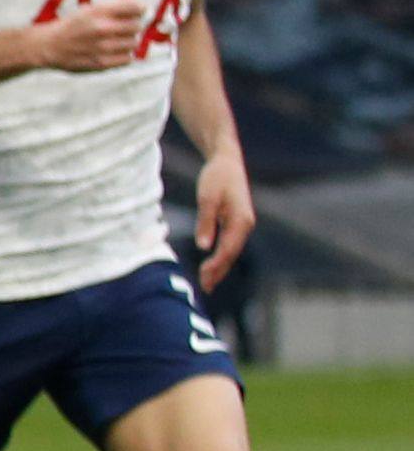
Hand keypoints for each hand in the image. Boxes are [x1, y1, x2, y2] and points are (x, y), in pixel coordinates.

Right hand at [38, 0, 148, 72]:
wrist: (48, 46)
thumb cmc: (71, 26)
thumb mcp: (89, 9)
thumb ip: (114, 8)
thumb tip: (141, 8)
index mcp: (99, 11)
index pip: (135, 7)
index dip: (139, 9)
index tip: (137, 12)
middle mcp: (102, 28)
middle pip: (137, 26)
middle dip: (132, 26)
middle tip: (123, 28)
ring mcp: (102, 47)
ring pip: (133, 43)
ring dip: (128, 41)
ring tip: (116, 41)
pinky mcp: (101, 63)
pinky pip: (127, 59)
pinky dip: (124, 55)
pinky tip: (114, 52)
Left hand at [194, 144, 254, 289]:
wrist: (226, 161)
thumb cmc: (216, 177)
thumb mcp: (207, 198)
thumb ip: (206, 222)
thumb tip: (203, 246)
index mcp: (241, 220)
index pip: (228, 249)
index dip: (217, 265)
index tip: (204, 278)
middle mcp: (245, 224)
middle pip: (232, 254)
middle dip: (219, 272)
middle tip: (205, 289)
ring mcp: (242, 224)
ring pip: (231, 250)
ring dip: (220, 267)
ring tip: (207, 283)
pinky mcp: (236, 222)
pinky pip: (230, 244)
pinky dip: (221, 256)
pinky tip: (212, 265)